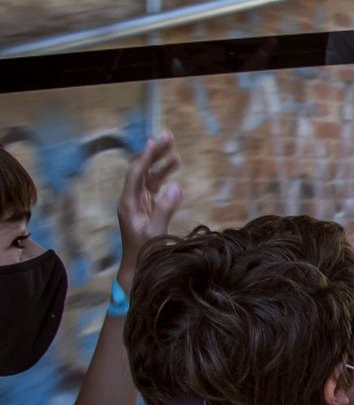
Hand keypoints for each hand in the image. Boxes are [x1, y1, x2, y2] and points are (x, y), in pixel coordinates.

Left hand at [116, 133, 182, 286]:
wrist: (137, 268)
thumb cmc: (144, 252)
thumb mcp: (155, 232)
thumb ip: (164, 209)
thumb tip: (175, 186)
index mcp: (128, 204)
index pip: (136, 174)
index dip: (145, 158)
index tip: (155, 142)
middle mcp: (132, 200)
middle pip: (142, 171)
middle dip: (153, 153)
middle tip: (167, 136)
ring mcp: (140, 204)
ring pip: (149, 177)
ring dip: (161, 163)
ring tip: (174, 150)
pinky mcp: (148, 209)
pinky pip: (156, 188)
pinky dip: (165, 177)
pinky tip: (175, 169)